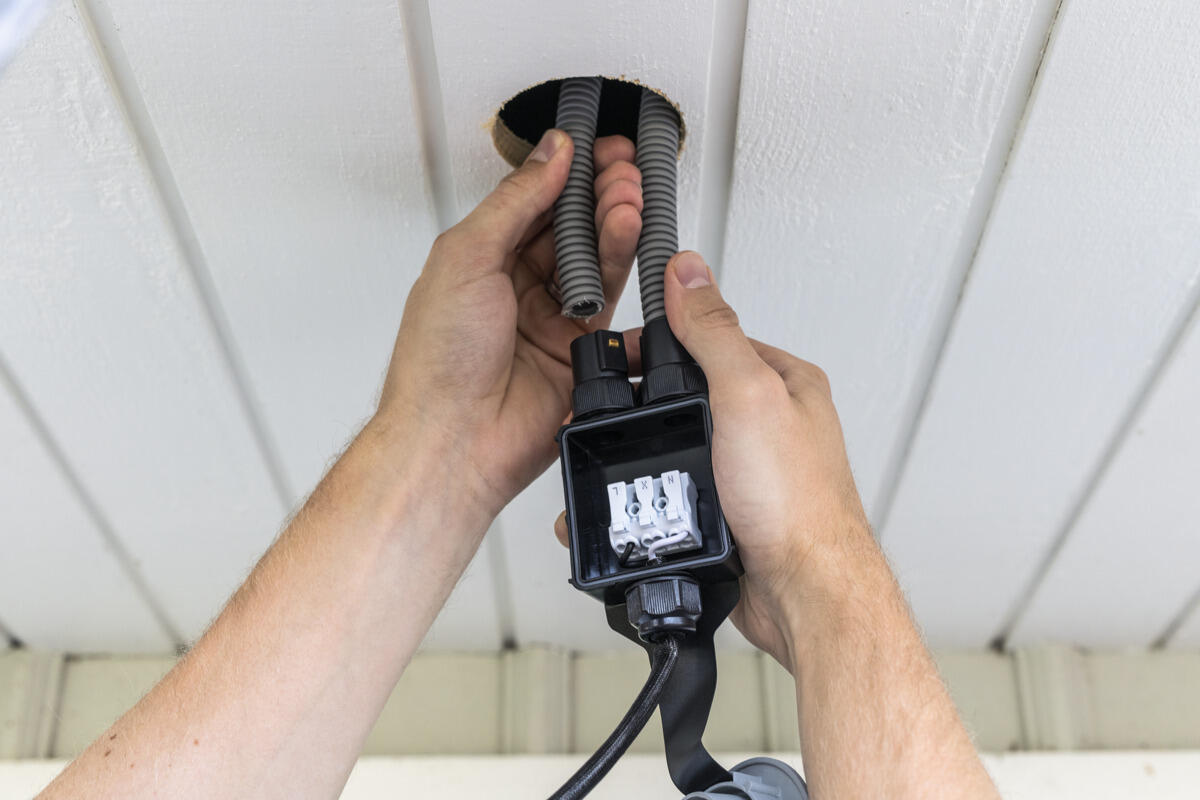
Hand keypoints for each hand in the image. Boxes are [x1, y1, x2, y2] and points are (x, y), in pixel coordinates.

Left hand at [375, 129, 643, 519]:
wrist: (455, 439)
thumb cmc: (439, 360)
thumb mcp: (466, 257)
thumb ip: (514, 203)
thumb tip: (550, 154)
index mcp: (480, 259)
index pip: (532, 201)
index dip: (565, 172)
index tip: (594, 147)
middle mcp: (516, 287)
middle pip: (570, 227)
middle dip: (598, 194)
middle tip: (623, 167)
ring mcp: (550, 319)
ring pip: (595, 261)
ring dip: (615, 226)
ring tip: (630, 200)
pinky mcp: (580, 352)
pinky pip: (613, 305)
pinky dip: (628, 273)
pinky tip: (635, 243)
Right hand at [554, 251, 872, 668]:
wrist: (803, 594)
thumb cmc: (796, 502)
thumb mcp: (747, 395)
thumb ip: (713, 332)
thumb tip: (687, 271)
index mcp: (785, 382)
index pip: (714, 337)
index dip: (662, 340)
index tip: (620, 353)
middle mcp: (771, 422)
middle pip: (693, 391)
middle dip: (648, 401)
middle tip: (607, 410)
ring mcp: (750, 468)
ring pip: (685, 442)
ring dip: (649, 448)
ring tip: (613, 454)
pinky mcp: (732, 509)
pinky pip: (684, 486)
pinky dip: (657, 487)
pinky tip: (639, 494)